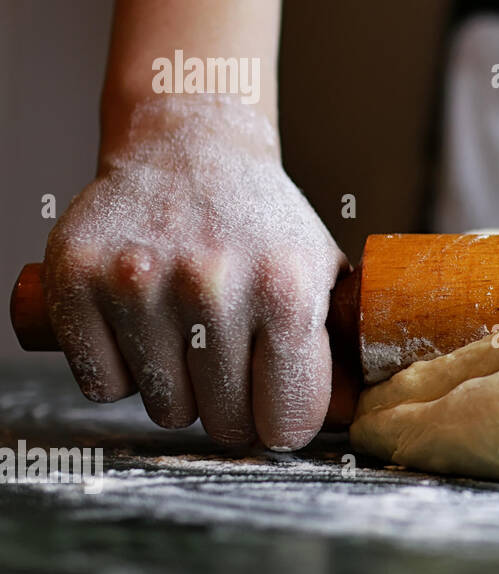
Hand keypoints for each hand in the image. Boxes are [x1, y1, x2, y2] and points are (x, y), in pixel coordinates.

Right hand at [43, 96, 346, 450]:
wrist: (190, 148)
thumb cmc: (262, 224)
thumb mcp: (321, 271)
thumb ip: (335, 345)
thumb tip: (347, 417)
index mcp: (286, 288)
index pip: (288, 418)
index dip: (284, 425)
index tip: (277, 413)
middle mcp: (213, 284)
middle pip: (225, 421)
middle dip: (233, 408)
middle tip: (232, 367)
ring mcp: (139, 281)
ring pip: (164, 409)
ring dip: (178, 389)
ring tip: (188, 336)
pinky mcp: (76, 277)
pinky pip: (102, 383)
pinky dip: (120, 371)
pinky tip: (142, 329)